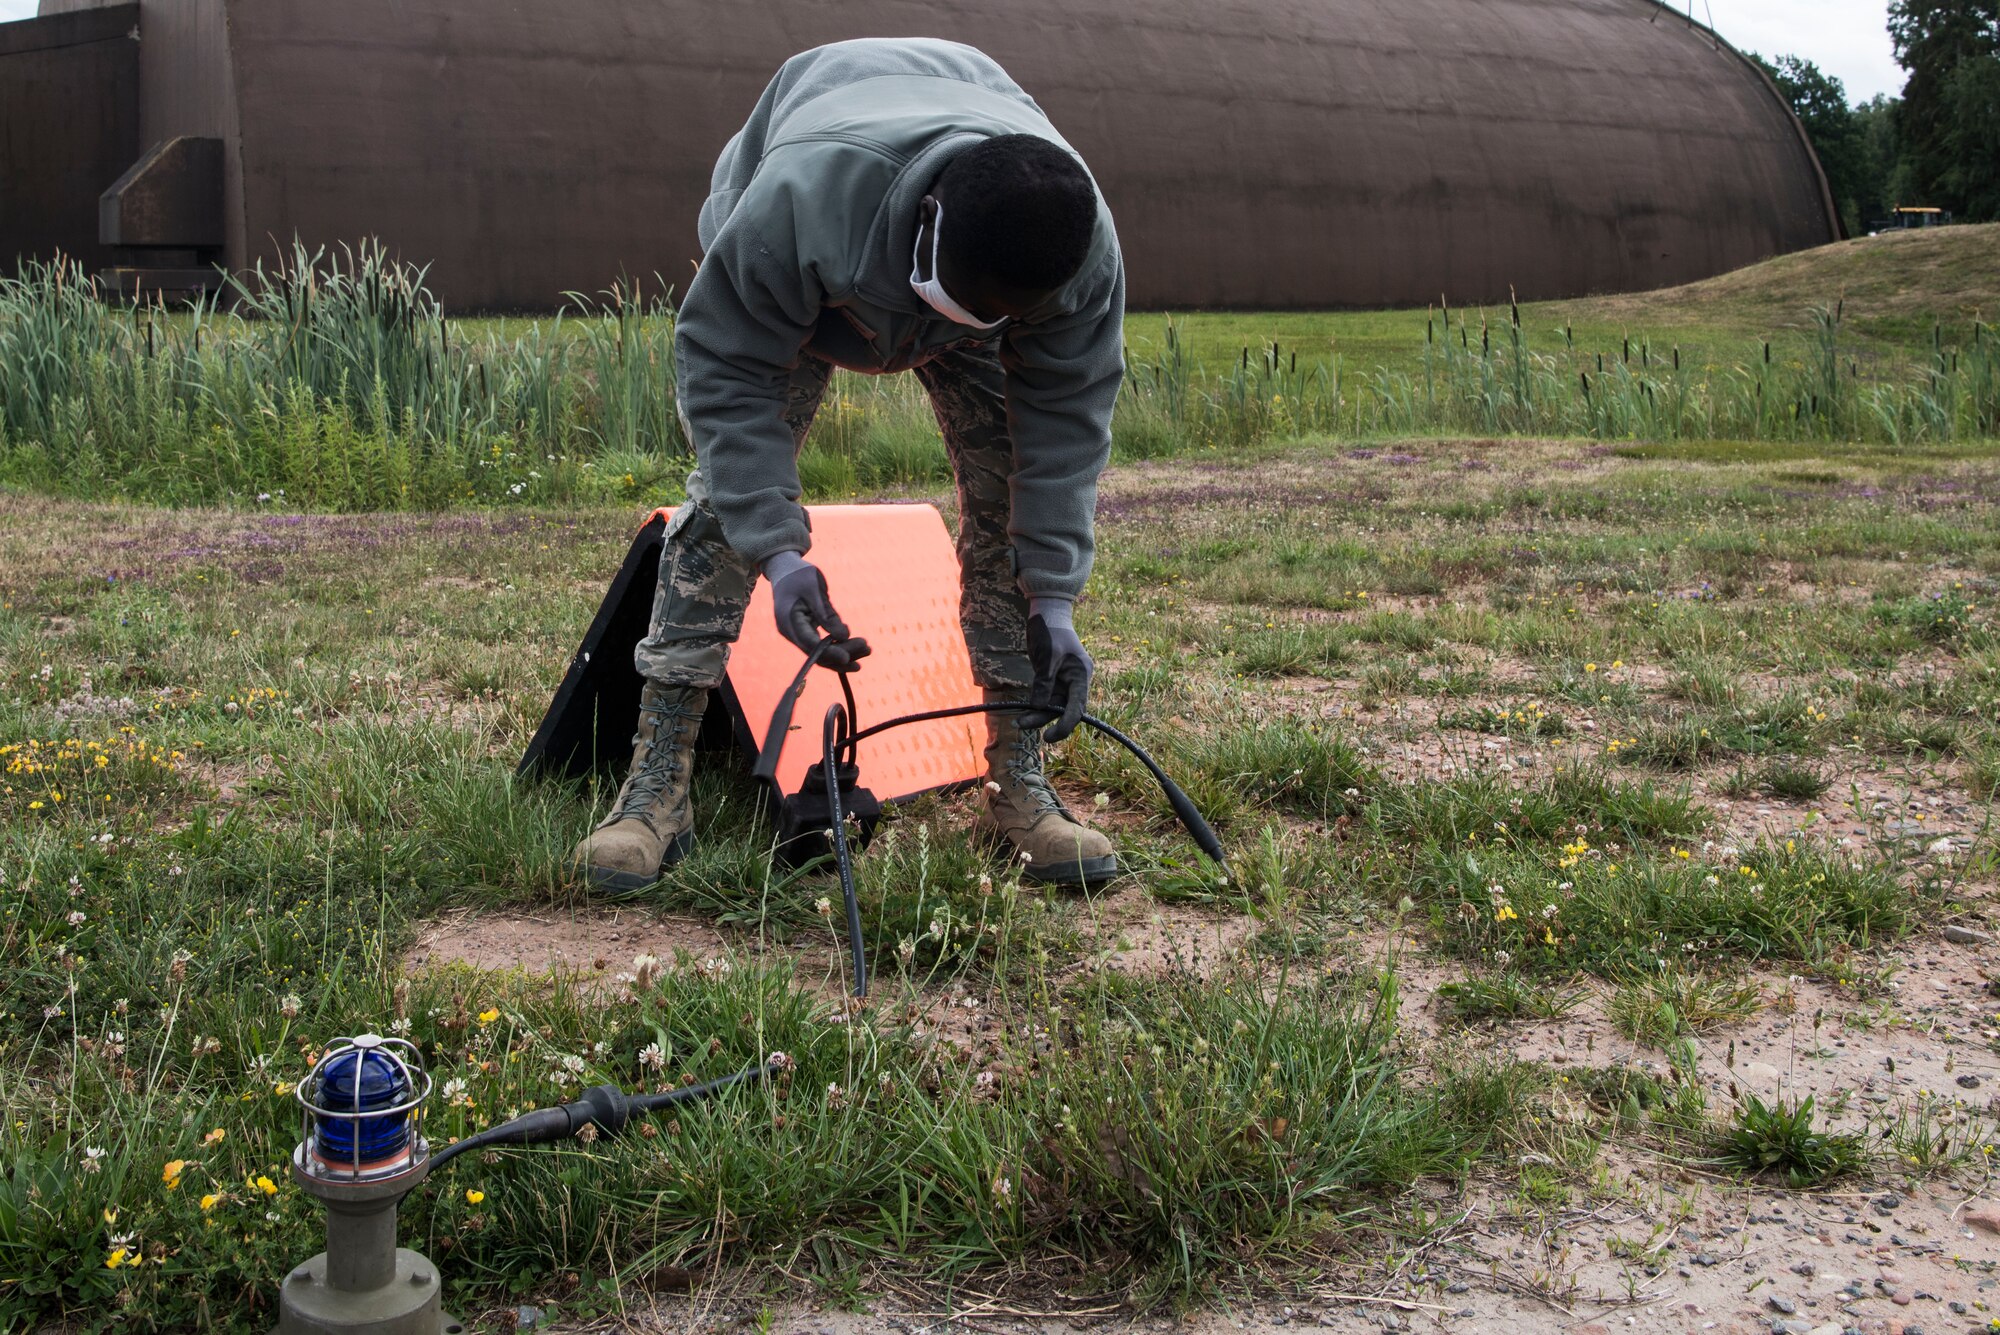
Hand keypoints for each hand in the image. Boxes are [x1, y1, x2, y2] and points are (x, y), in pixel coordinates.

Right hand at [765, 552, 869, 670]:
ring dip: (844, 653)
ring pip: (821, 652)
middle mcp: (790, 632)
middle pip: (817, 653)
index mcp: (789, 620)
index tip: (849, 658)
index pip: (810, 643)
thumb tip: (844, 636)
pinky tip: (857, 647)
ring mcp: (796, 634)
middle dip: (843, 655)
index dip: (830, 653)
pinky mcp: (804, 632)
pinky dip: (838, 646)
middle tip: (868, 649)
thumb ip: (828, 614)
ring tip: (867, 650)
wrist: (785, 569)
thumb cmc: (800, 575)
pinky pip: (821, 645)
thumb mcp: (815, 589)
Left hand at [1025, 601, 1090, 741]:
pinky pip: (1045, 697)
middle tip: (1023, 725)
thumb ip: (1045, 682)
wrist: (1047, 613)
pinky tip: (1023, 712)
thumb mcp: (1047, 656)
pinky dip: (1035, 705)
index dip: (1066, 724)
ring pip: (1053, 705)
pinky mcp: (1052, 679)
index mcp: (1081, 675)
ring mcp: (1064, 681)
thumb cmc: (1051, 630)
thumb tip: (1039, 706)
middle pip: (1064, 708)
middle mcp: (1076, 681)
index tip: (1051, 736)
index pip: (1077, 707)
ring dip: (1037, 714)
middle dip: (1045, 719)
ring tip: (1019, 722)